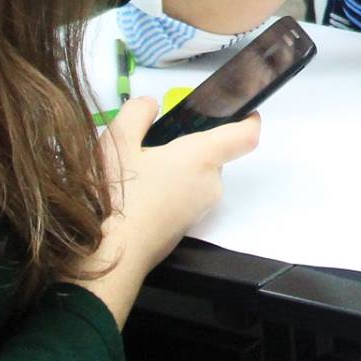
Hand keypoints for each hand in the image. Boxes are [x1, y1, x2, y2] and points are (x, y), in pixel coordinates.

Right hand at [76, 95, 260, 324]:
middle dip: (188, 147)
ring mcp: (200, 209)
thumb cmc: (119, 195)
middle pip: (211, 156)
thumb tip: (150, 105)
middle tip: (151, 144)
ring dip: (175, 170)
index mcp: (201, 158)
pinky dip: (169, 190)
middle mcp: (210, 184)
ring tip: (137, 171)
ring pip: (196, 178)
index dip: (249, 121)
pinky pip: (185, 198)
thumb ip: (136, 113)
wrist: (111, 255)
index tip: (245, 113)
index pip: (245, 136)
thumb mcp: (118, 142)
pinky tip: (137, 194)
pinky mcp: (186, 227)